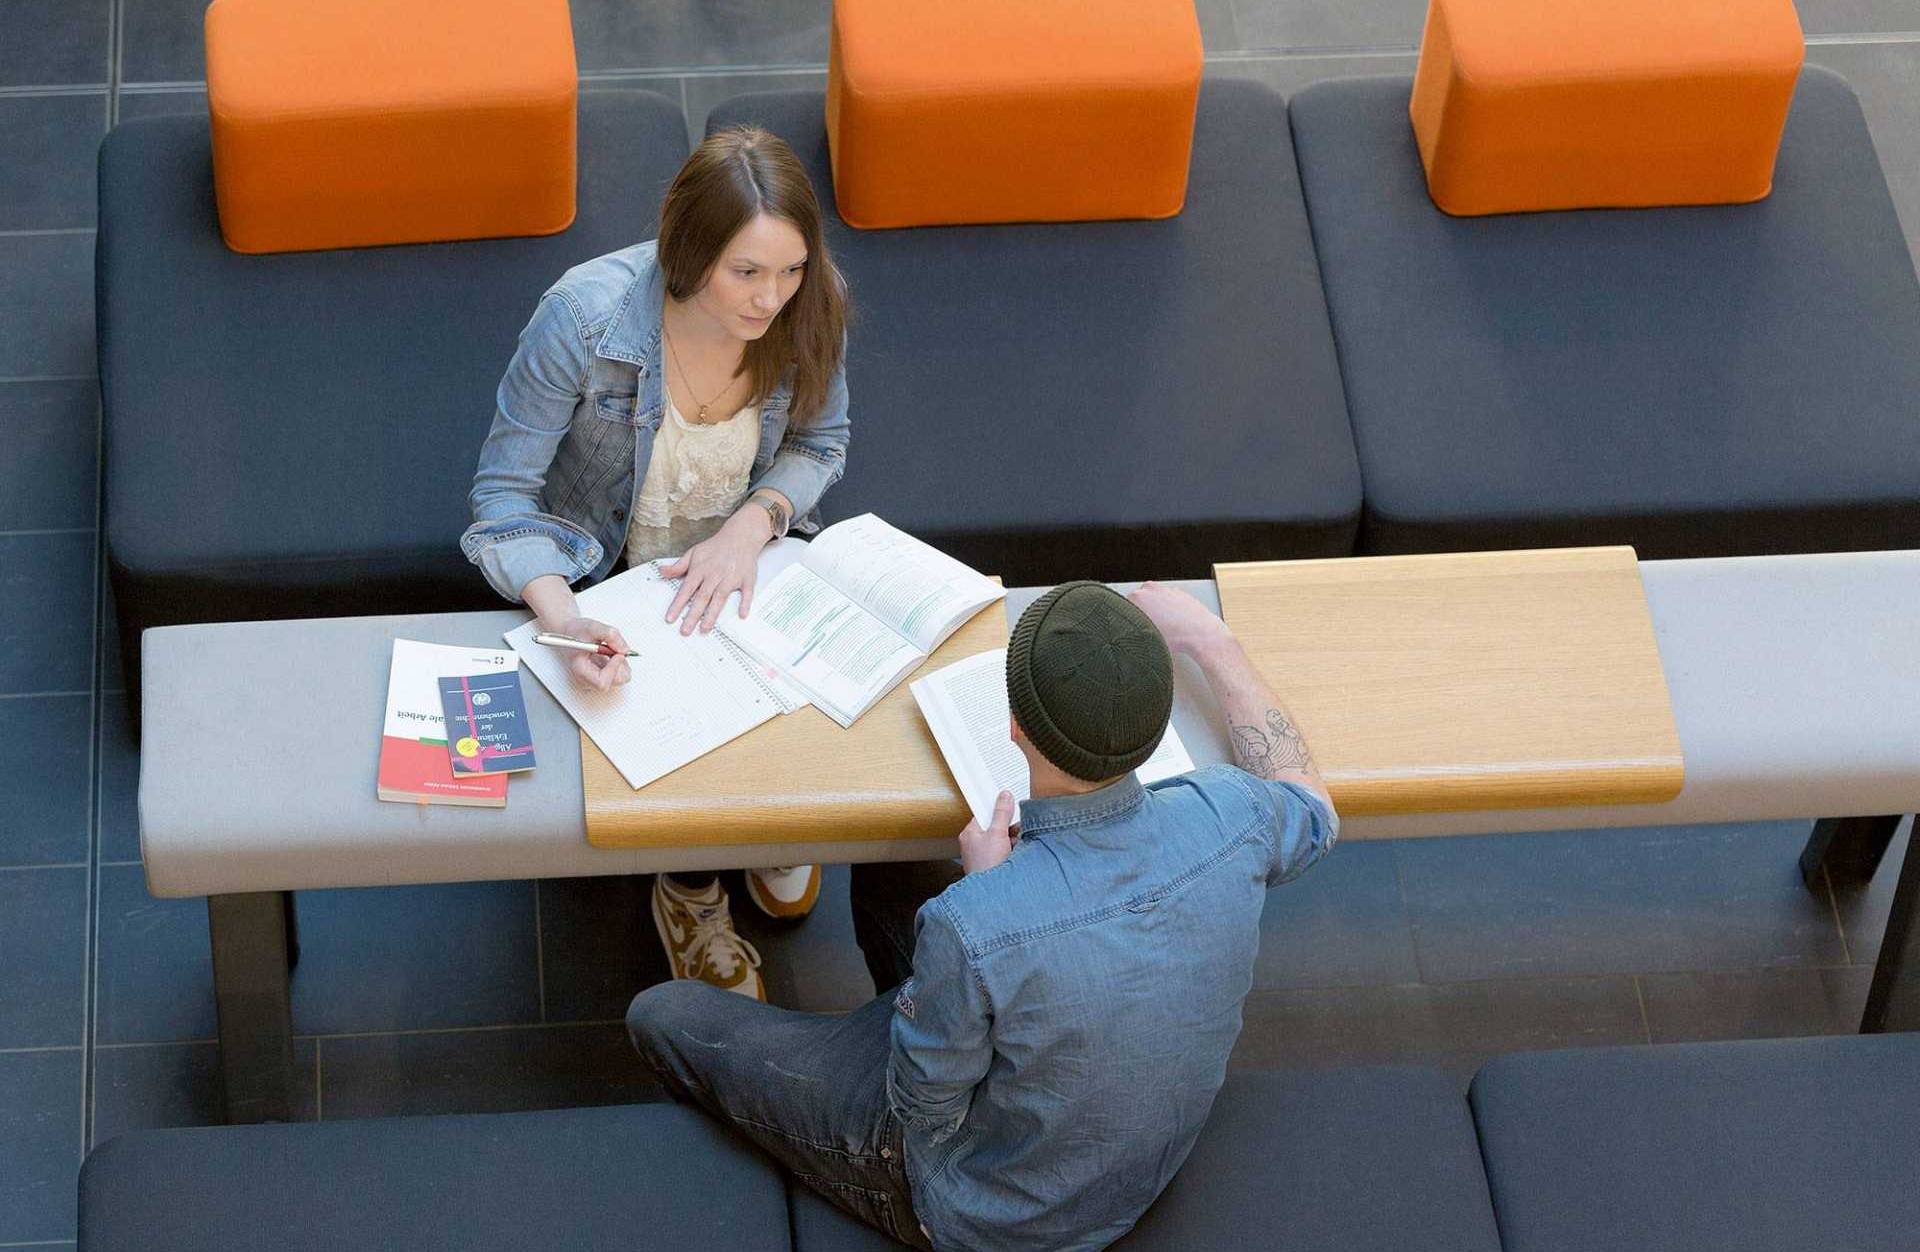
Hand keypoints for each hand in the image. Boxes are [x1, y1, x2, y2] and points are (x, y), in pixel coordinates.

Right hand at [553, 615, 631, 690]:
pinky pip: (619, 675)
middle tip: (616, 648)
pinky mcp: (601, 677)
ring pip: (620, 679)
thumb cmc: (575, 632)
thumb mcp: (592, 627)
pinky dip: (620, 663)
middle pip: (614, 682)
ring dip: (622, 663)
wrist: (569, 633)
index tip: (618, 654)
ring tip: (612, 648)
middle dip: (620, 664)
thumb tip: (625, 649)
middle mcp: (587, 680)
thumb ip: (610, 635)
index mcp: (580, 671)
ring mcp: (595, 680)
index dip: (613, 669)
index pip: (601, 682)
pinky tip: (612, 653)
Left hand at [661, 509, 772, 635]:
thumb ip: (678, 566)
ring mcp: (731, 577)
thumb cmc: (716, 547)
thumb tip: (662, 571)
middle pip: (702, 598)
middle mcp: (715, 574)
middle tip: (685, 631)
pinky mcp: (746, 579)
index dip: (677, 605)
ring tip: (704, 629)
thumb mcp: (693, 553)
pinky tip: (742, 615)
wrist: (740, 536)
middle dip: (692, 616)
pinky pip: (746, 593)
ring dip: (712, 614)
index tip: (670, 618)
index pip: (686, 590)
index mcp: (700, 569)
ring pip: (720, 598)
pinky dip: (745, 603)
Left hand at [958, 791, 1017, 873]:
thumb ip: (1002, 813)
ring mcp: (983, 855)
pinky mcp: (992, 864)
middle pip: (994, 826)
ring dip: (1012, 840)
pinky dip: (1012, 850)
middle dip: (1008, 827)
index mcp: (970, 833)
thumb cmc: (988, 864)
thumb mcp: (997, 834)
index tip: (1010, 803)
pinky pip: (1003, 851)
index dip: (997, 809)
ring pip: (1001, 839)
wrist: (991, 894)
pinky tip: (1017, 853)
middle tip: (1017, 828)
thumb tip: (1005, 795)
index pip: (983, 814)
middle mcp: (974, 843)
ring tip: (1017, 845)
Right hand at [1128, 581, 1232, 656]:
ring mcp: (1165, 589)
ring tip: (1163, 628)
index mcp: (1138, 597)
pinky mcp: (1178, 592)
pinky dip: (1168, 610)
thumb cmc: (1177, 637)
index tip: (1132, 629)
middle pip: (1137, 603)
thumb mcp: (1145, 638)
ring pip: (1153, 602)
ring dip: (1155, 611)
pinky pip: (1167, 602)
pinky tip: (1173, 623)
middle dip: (1140, 614)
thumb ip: (1131, 631)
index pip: (1122, 608)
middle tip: (1147, 629)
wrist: (1201, 634)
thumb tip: (1126, 633)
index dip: (1127, 622)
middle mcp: (1150, 589)